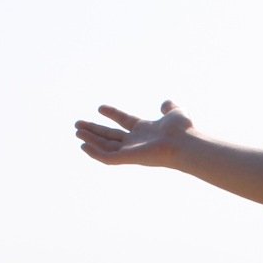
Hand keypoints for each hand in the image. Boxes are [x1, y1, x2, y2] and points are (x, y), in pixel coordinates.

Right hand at [75, 100, 193, 165]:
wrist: (185, 143)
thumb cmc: (183, 131)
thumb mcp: (175, 113)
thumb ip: (169, 108)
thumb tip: (166, 103)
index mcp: (145, 130)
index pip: (124, 121)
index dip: (113, 114)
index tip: (100, 107)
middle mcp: (137, 141)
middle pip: (111, 135)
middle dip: (94, 130)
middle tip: (77, 124)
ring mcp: (132, 151)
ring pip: (106, 146)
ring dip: (91, 139)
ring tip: (77, 131)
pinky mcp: (129, 159)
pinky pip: (108, 158)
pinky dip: (95, 153)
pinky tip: (83, 145)